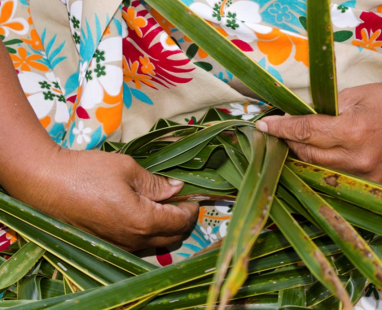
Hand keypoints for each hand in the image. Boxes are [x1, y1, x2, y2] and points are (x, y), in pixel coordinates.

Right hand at [0, 39, 197, 251]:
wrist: (47, 184)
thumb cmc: (88, 172)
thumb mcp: (127, 169)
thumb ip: (156, 183)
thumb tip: (178, 188)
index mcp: (143, 221)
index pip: (181, 221)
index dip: (192, 208)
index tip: (195, 195)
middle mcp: (134, 241)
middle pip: (173, 237)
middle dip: (184, 220)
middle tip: (183, 199)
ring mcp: (120, 247)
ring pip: (158, 244)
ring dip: (169, 227)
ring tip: (166, 205)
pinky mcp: (109, 246)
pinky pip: (140, 244)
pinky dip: (151, 232)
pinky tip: (145, 214)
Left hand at [256, 83, 381, 182]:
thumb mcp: (360, 95)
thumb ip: (326, 106)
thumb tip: (297, 117)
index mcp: (354, 131)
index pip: (304, 131)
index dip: (280, 128)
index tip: (263, 125)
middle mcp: (356, 159)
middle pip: (305, 153)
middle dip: (288, 140)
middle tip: (278, 129)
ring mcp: (362, 176)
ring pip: (315, 167)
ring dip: (300, 153)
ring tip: (294, 139)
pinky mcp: (366, 184)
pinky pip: (331, 174)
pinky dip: (318, 163)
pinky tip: (314, 152)